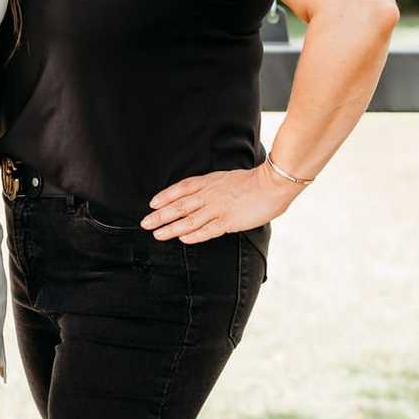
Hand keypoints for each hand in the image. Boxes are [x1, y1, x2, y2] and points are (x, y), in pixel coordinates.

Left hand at [142, 164, 301, 243]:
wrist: (272, 183)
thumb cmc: (255, 181)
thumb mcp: (228, 178)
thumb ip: (215, 187)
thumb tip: (204, 196)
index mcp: (210, 181)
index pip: (182, 188)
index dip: (166, 196)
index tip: (152, 203)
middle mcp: (210, 195)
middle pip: (179, 205)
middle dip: (160, 215)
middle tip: (145, 223)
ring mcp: (218, 208)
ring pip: (189, 220)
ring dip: (171, 228)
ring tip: (158, 235)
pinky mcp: (229, 221)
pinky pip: (207, 230)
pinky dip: (194, 235)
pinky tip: (183, 240)